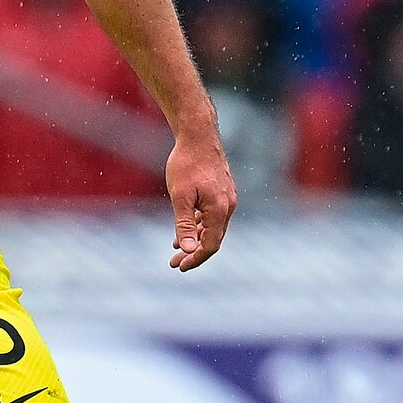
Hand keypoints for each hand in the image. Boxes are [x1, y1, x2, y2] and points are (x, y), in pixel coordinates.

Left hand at [166, 125, 236, 270]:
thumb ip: (183, 224)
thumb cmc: (186, 164)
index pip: (210, 245)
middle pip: (212, 238)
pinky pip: (212, 215)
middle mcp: (228, 206)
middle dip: (193, 252)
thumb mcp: (179, 197)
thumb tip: (189, 249)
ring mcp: (227, 198)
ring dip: (195, 238)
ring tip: (175, 247)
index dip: (195, 258)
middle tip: (174, 262)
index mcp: (219, 210)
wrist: (198, 136)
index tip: (179, 266)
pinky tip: (185, 227)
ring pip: (212, 227)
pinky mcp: (222, 191)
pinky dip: (198, 224)